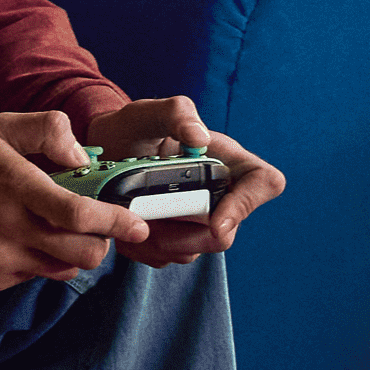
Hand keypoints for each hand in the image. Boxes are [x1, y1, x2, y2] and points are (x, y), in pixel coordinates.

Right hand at [0, 111, 149, 291]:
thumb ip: (46, 130)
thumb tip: (83, 156)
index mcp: (13, 185)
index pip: (78, 214)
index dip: (116, 222)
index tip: (137, 224)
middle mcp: (7, 228)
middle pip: (82, 252)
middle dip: (101, 241)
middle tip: (96, 226)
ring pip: (62, 269)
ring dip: (70, 252)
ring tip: (52, 228)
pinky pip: (32, 276)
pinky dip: (38, 260)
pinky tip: (17, 237)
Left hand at [87, 96, 288, 264]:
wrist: (105, 151)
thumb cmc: (134, 127)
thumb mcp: (148, 112)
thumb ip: (177, 113)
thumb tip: (199, 138)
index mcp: (226, 159)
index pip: (264, 183)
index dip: (247, 206)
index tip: (215, 224)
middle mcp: (219, 192)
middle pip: (226, 232)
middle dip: (187, 238)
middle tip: (151, 226)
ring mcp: (199, 218)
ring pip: (196, 250)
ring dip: (161, 245)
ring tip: (131, 221)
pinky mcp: (177, 236)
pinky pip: (171, 257)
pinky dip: (146, 251)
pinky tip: (128, 230)